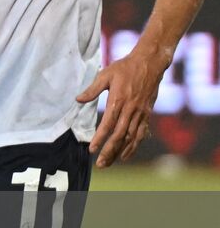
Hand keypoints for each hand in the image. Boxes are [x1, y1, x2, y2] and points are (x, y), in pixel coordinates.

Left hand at [76, 47, 168, 166]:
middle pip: (120, 136)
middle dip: (110, 151)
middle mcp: (131, 110)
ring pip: (131, 138)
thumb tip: (78, 99)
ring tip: (111, 163)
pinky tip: (127, 154)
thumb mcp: (105, 74)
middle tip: (100, 164)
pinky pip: (141, 134)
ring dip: (121, 152)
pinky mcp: (147, 114)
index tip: (92, 149)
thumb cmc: (125, 68)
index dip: (100, 138)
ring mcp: (141, 113)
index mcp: (119, 101)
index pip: (108, 124)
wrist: (150, 64)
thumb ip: (93, 89)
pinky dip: (134, 146)